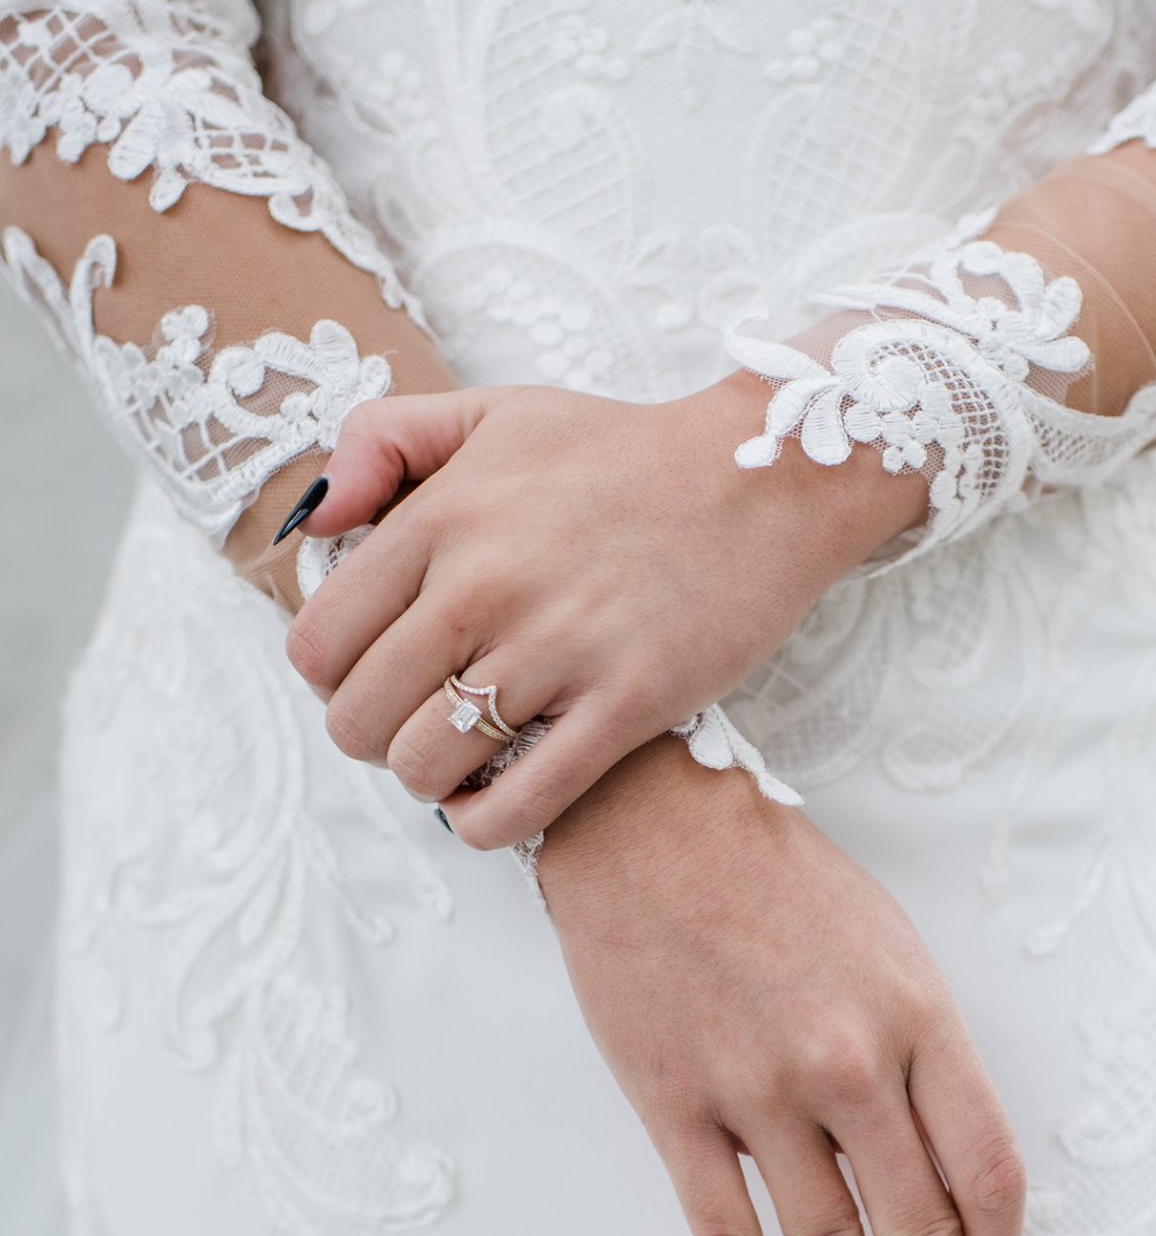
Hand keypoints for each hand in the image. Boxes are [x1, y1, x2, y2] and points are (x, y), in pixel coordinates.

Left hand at [282, 375, 924, 847]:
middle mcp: (485, 585)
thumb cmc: (625, 452)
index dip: (332, 679)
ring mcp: (557, 649)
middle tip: (415, 722)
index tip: (371, 676)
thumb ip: (382, 441)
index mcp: (442, 518)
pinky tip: (491, 807)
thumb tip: (312, 526)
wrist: (764, 477)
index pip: (320, 643)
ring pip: (426, 767)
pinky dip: (484, 824)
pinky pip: (518, 804)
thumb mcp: (494, 411)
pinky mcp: (628, 704)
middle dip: (373, 738)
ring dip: (428, 782)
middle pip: (360, 718)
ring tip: (460, 760)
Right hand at [538, 736, 1025, 1235]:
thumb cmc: (776, 878)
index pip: (985, 1169)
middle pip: (915, 1227)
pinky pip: (721, 1227)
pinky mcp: (673, 1105)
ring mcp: (756, 1090)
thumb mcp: (887, 945)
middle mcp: (846, 1065)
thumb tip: (937, 1162)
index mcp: (915, 1018)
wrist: (649, 827)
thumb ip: (922, 1052)